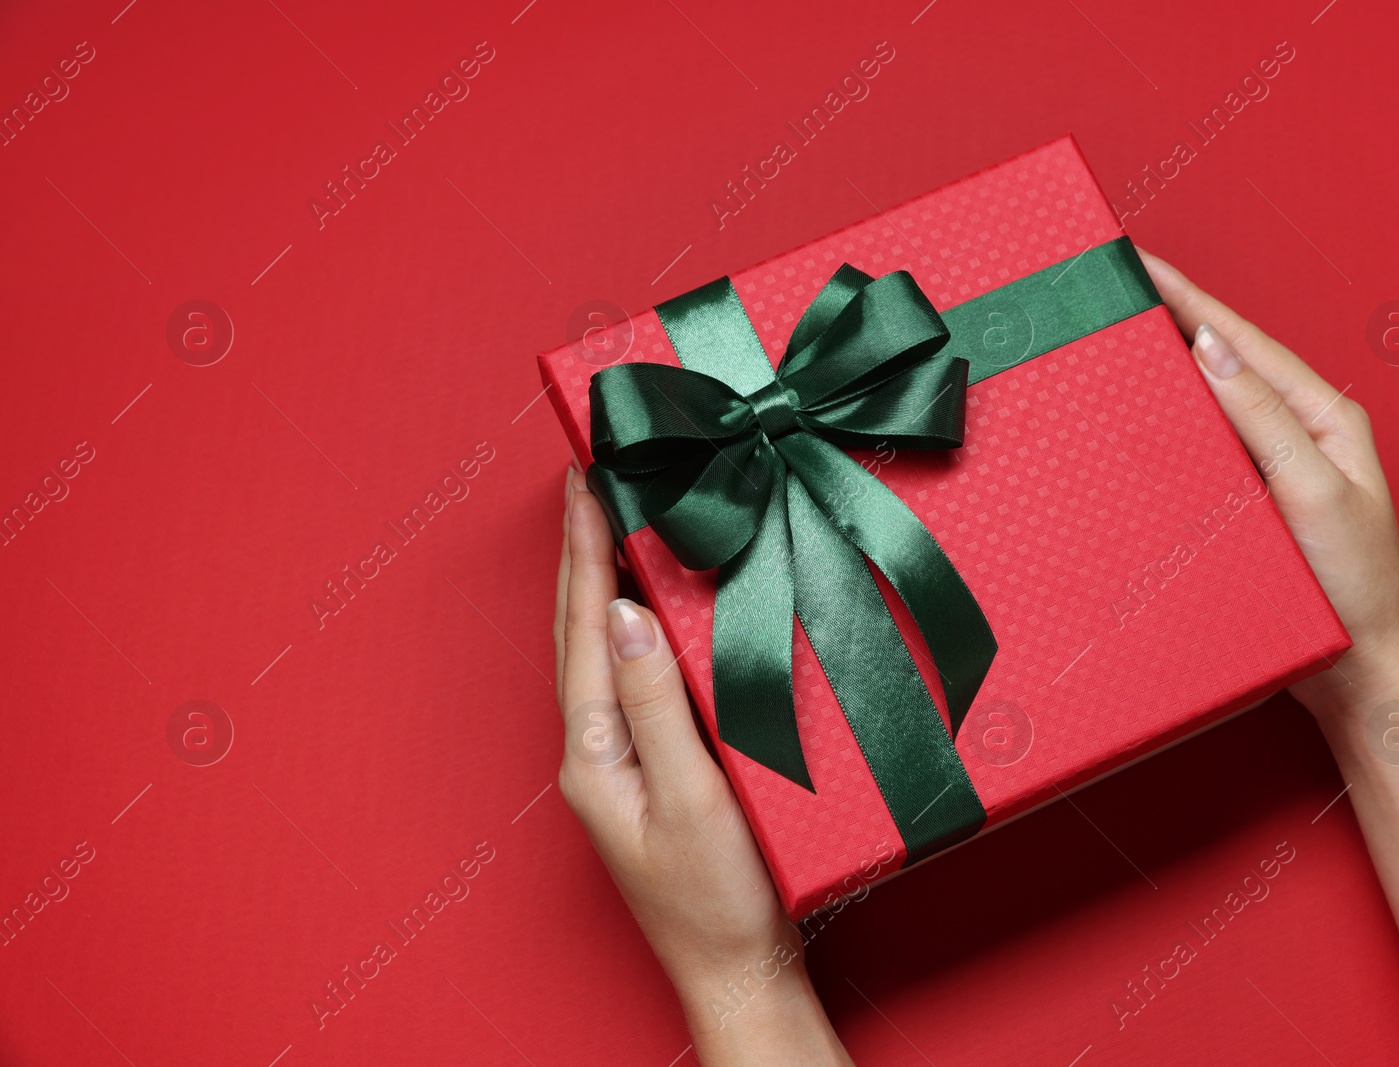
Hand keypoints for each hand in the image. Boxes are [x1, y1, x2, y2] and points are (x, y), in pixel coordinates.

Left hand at [554, 468, 851, 1064]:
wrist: (739, 974)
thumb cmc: (719, 902)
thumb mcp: (692, 799)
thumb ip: (657, 705)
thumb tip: (627, 613)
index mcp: (593, 754)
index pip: (585, 629)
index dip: (586, 550)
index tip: (585, 480)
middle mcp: (595, 752)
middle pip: (581, 631)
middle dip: (585, 551)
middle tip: (593, 479)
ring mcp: (620, 762)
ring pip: (604, 650)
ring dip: (607, 581)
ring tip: (618, 521)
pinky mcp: (653, 770)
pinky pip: (636, 677)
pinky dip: (640, 626)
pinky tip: (660, 608)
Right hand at [1137, 249, 1398, 719]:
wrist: (1357, 673)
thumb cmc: (1354, 592)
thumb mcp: (1314, 495)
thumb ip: (1265, 421)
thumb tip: (1214, 352)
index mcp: (1324, 416)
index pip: (1243, 343)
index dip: (1190, 299)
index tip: (1142, 264)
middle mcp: (1299, 434)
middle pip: (1223, 363)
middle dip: (1171, 320)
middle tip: (1115, 289)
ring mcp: (1272, 468)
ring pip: (1209, 404)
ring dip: (1165, 369)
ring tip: (1115, 337)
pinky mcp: (1249, 504)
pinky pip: (1202, 450)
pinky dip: (1168, 426)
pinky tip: (1136, 422)